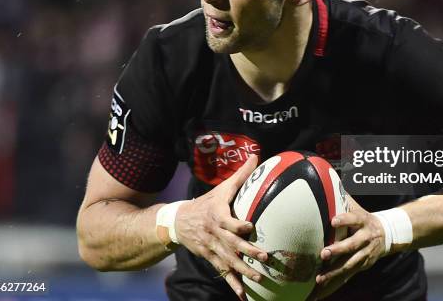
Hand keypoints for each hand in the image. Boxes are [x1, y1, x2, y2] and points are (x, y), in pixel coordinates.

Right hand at [174, 154, 267, 299]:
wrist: (178, 222)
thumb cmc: (206, 203)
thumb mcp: (221, 188)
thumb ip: (241, 175)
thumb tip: (257, 155)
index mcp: (217, 215)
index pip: (226, 220)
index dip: (236, 224)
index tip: (249, 226)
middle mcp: (214, 234)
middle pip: (231, 244)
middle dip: (247, 252)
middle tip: (265, 257)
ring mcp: (212, 248)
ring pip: (229, 262)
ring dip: (244, 271)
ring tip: (260, 279)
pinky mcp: (211, 258)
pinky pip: (223, 273)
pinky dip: (233, 285)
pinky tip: (243, 296)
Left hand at [310, 196, 385, 299]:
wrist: (388, 234)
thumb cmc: (364, 219)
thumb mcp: (358, 207)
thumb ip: (343, 197)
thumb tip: (328, 179)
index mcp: (363, 221)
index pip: (353, 219)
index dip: (344, 219)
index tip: (333, 220)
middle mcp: (365, 239)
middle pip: (351, 245)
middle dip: (338, 250)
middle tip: (323, 253)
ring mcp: (365, 255)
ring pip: (349, 265)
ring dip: (334, 273)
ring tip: (319, 279)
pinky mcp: (362, 266)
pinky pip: (347, 277)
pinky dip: (334, 285)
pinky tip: (320, 291)